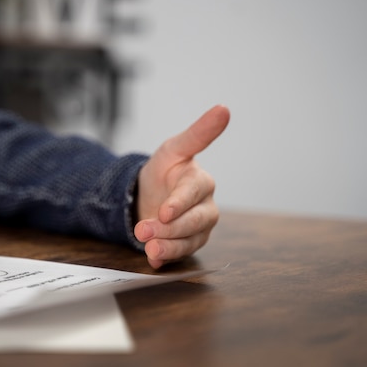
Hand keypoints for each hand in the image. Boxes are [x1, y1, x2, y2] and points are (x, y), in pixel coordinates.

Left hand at [134, 105, 229, 267]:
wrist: (148, 193)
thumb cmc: (165, 170)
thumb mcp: (174, 148)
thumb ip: (197, 133)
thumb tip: (223, 108)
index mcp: (201, 182)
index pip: (194, 194)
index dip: (179, 203)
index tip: (163, 212)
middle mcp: (204, 208)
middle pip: (193, 222)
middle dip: (168, 228)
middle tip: (143, 230)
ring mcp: (197, 229)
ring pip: (188, 241)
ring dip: (168, 246)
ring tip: (148, 247)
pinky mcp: (187, 244)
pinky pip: (179, 254)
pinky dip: (165, 257)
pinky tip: (152, 258)